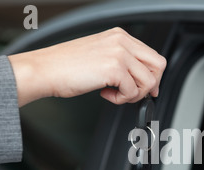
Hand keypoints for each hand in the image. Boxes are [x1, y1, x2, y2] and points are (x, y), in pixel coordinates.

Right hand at [9, 27, 166, 106]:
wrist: (45, 69)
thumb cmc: (66, 65)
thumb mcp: (100, 54)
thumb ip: (122, 61)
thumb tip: (141, 78)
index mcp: (120, 36)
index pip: (152, 55)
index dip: (153, 75)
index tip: (147, 88)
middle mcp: (122, 41)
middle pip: (158, 66)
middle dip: (149, 85)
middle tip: (133, 94)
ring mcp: (119, 54)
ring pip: (148, 82)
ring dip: (133, 95)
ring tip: (114, 94)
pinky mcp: (114, 69)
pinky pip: (132, 92)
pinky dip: (120, 100)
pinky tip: (105, 94)